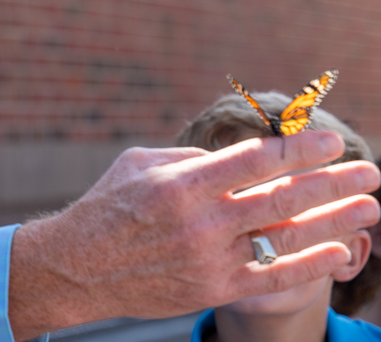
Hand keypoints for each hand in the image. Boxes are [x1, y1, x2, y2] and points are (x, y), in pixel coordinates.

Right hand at [7, 131, 379, 340]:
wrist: (77, 267)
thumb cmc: (108, 205)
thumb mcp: (140, 163)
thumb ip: (192, 158)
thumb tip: (238, 155)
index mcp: (181, 182)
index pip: (255, 160)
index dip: (299, 148)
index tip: (331, 140)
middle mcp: (200, 220)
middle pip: (282, 197)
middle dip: (332, 181)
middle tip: (367, 168)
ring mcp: (209, 258)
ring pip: (285, 236)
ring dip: (334, 219)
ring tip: (369, 206)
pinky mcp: (212, 288)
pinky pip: (273, 277)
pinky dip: (310, 262)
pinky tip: (338, 248)